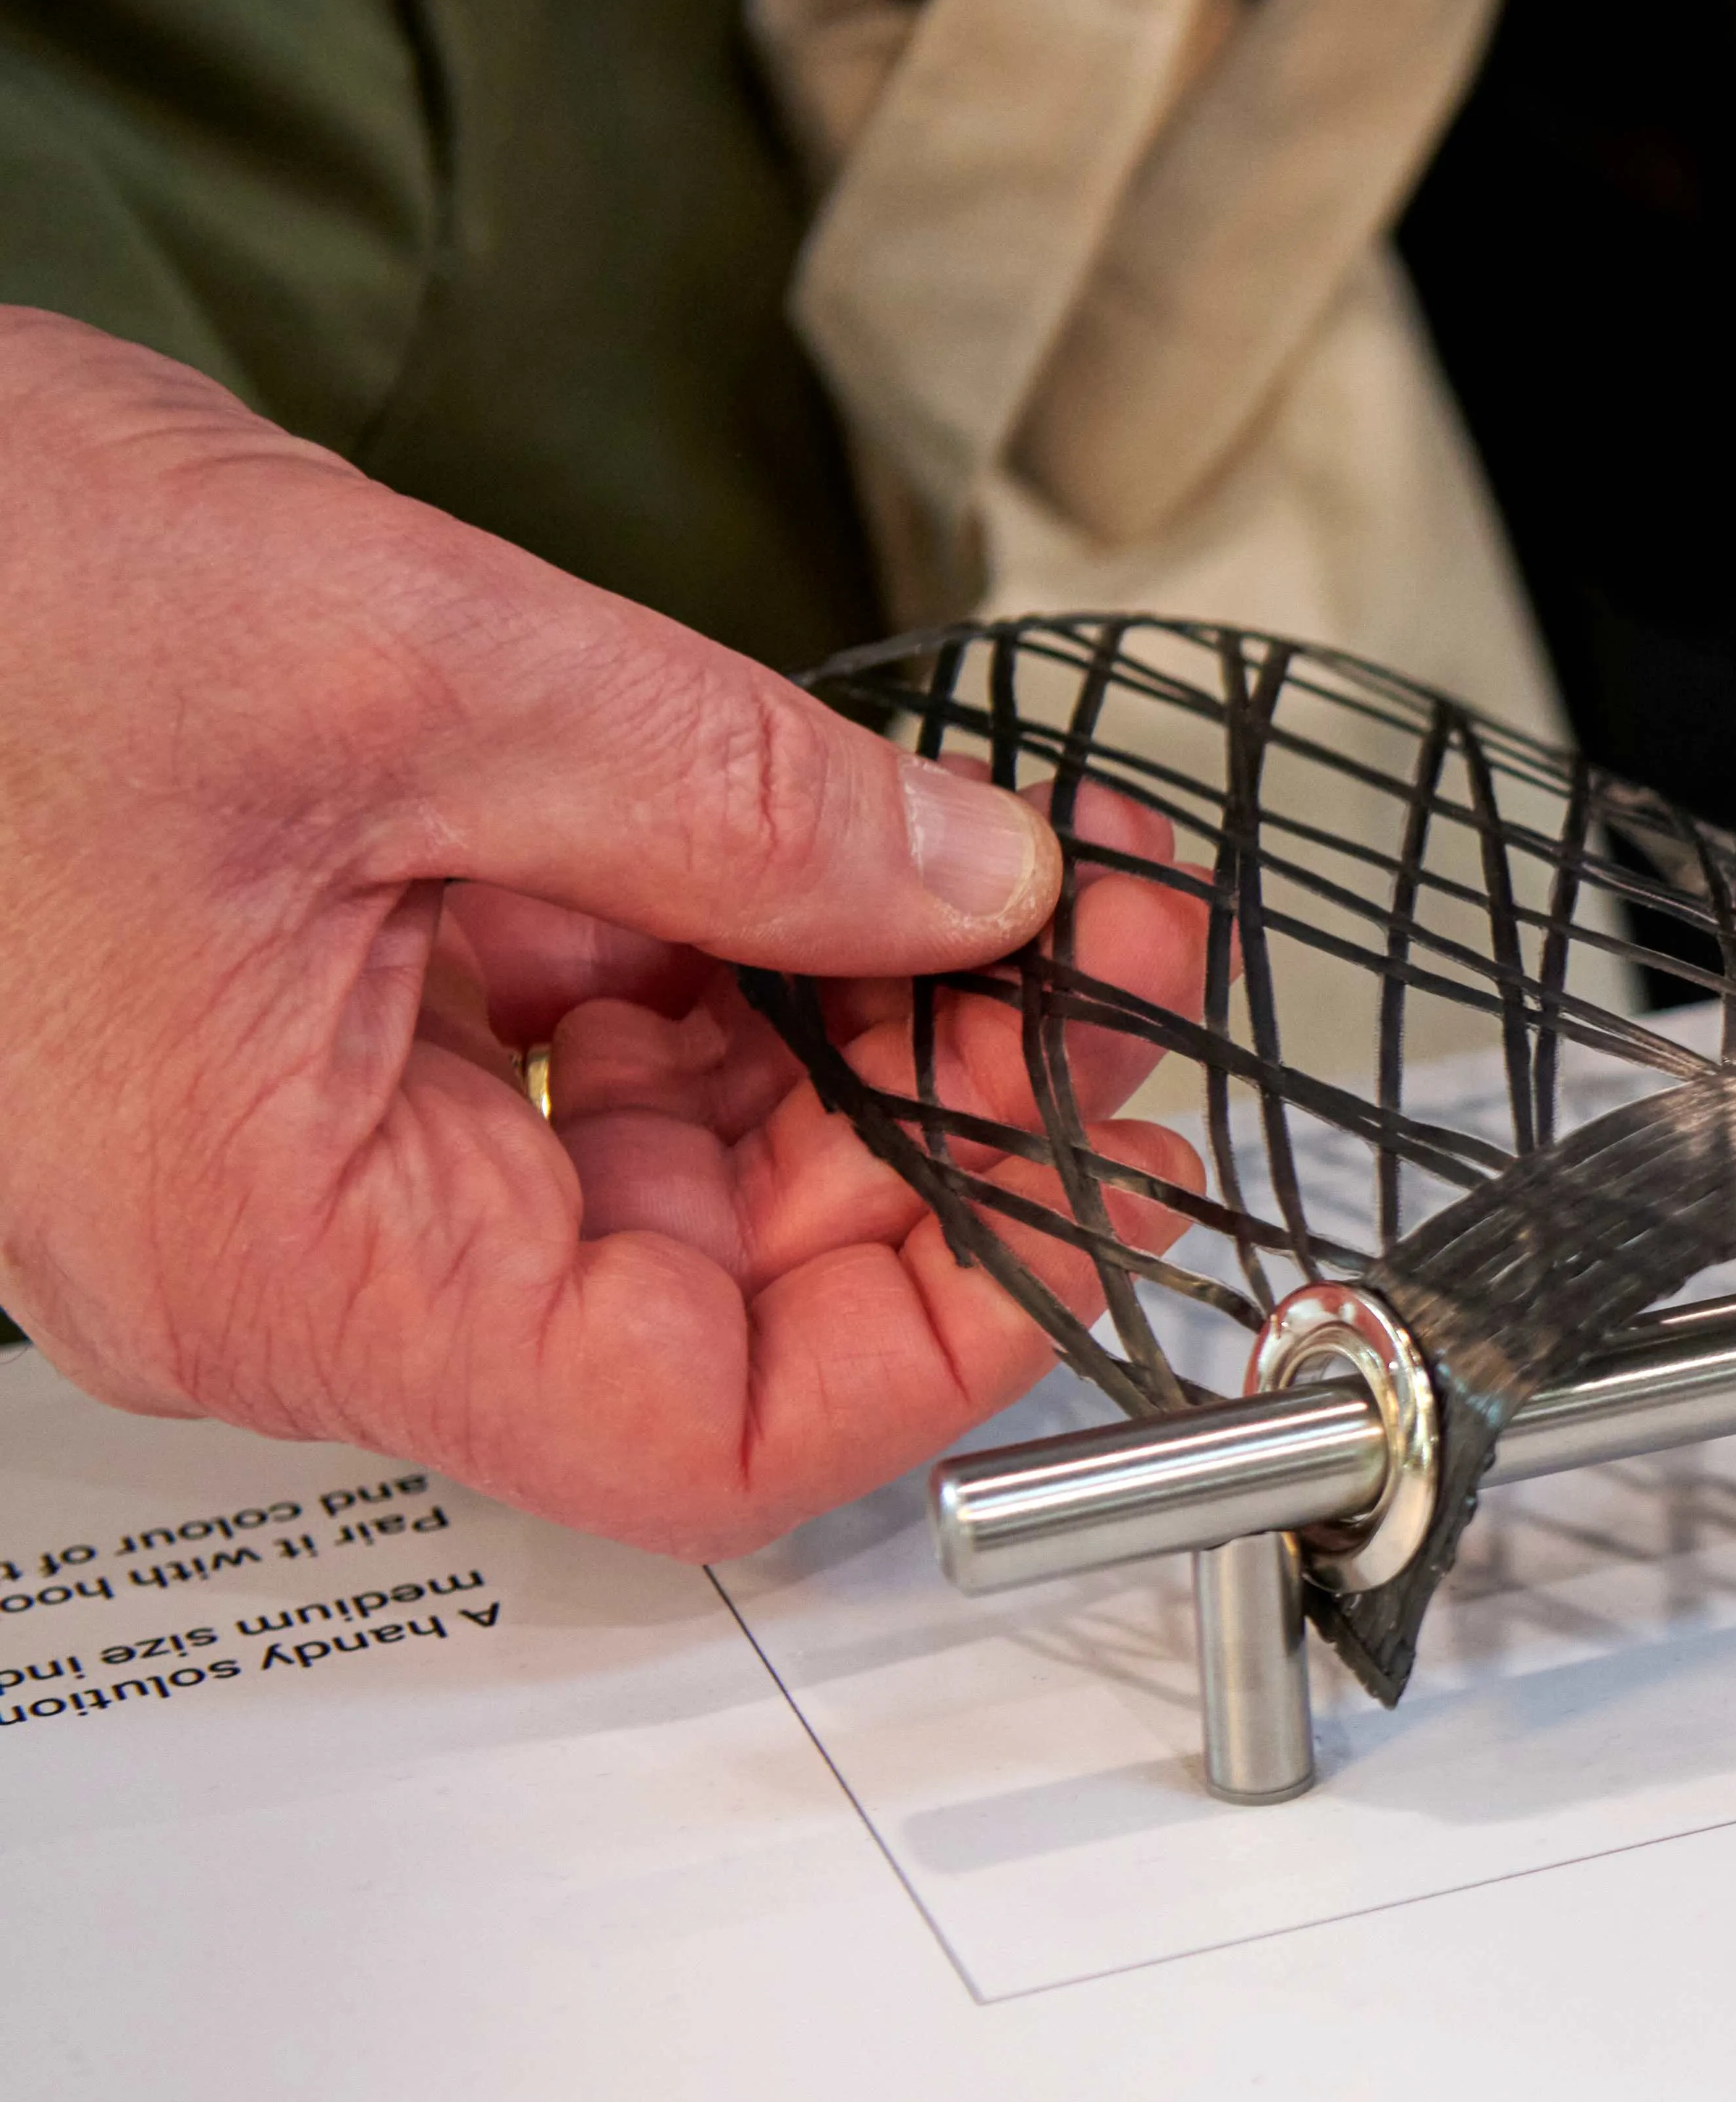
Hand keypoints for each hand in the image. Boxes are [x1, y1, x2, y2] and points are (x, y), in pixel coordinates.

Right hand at [0, 314, 1200, 1557]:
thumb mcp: (416, 665)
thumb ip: (738, 806)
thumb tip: (975, 887)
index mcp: (286, 1248)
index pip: (701, 1436)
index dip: (945, 1328)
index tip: (1091, 1179)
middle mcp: (279, 1243)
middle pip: (714, 1294)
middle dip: (938, 1124)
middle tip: (1091, 957)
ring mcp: (283, 1139)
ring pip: (661, 1164)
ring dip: (850, 1030)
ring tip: (999, 881)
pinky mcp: (293, 1026)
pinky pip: (557, 1051)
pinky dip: (712, 955)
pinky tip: (814, 851)